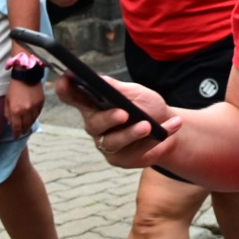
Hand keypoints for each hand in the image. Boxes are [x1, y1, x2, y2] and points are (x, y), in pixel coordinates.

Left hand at [4, 80, 43, 137]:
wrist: (27, 76)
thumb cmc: (14, 88)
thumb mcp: (7, 101)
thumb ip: (8, 113)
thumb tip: (11, 122)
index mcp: (16, 110)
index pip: (16, 126)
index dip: (16, 133)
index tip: (15, 136)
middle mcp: (26, 111)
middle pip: (26, 125)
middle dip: (23, 130)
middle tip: (22, 132)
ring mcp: (35, 107)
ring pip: (33, 120)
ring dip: (30, 124)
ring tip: (27, 127)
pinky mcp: (42, 103)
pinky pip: (38, 113)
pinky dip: (35, 117)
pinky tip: (32, 118)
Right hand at [56, 74, 180, 167]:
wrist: (167, 125)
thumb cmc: (146, 105)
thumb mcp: (134, 92)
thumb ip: (116, 88)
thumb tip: (99, 79)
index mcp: (94, 105)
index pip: (73, 97)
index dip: (65, 89)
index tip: (65, 78)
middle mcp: (96, 126)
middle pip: (93, 124)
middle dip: (108, 118)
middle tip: (124, 113)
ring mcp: (107, 144)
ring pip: (114, 141)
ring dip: (132, 133)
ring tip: (148, 126)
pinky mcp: (121, 159)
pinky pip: (137, 151)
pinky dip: (157, 138)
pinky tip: (172, 125)